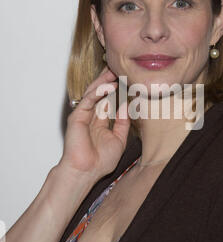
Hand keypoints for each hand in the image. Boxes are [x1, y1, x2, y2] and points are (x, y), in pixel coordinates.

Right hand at [57, 66, 130, 182]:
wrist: (85, 172)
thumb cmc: (99, 162)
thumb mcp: (119, 140)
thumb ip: (123, 123)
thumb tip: (128, 107)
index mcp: (99, 123)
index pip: (107, 101)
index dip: (115, 90)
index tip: (126, 80)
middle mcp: (90, 117)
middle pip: (99, 93)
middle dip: (108, 80)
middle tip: (119, 69)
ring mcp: (83, 116)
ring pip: (93, 93)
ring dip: (103, 81)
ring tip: (114, 71)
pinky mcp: (77, 117)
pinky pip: (88, 100)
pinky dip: (98, 92)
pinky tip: (108, 85)